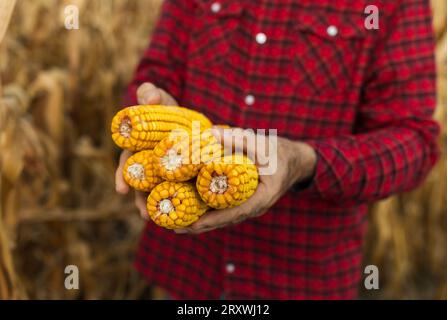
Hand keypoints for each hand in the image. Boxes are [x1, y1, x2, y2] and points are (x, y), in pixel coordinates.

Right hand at [115, 82, 177, 219]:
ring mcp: (167, 172)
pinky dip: (182, 202)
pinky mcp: (184, 176)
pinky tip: (187, 215)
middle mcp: (149, 164)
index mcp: (138, 149)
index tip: (121, 189)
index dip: (123, 176)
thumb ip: (149, 93)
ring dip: (160, 205)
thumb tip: (150, 99)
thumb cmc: (164, 107)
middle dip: (142, 199)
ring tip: (162, 220)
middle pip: (143, 184)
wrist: (186, 117)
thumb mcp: (157, 97)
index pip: (128, 164)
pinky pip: (181, 191)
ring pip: (161, 191)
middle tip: (144, 213)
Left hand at [177, 128, 316, 233]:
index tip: (191, 225)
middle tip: (173, 228)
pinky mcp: (241, 200)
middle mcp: (253, 206)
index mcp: (261, 197)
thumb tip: (209, 134)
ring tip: (174, 223)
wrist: (293, 159)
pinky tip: (188, 208)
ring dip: (200, 220)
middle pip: (223, 220)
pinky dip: (206, 210)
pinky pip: (222, 208)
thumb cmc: (279, 152)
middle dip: (199, 225)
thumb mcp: (261, 144)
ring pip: (221, 216)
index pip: (234, 213)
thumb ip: (238, 139)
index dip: (212, 220)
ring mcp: (247, 205)